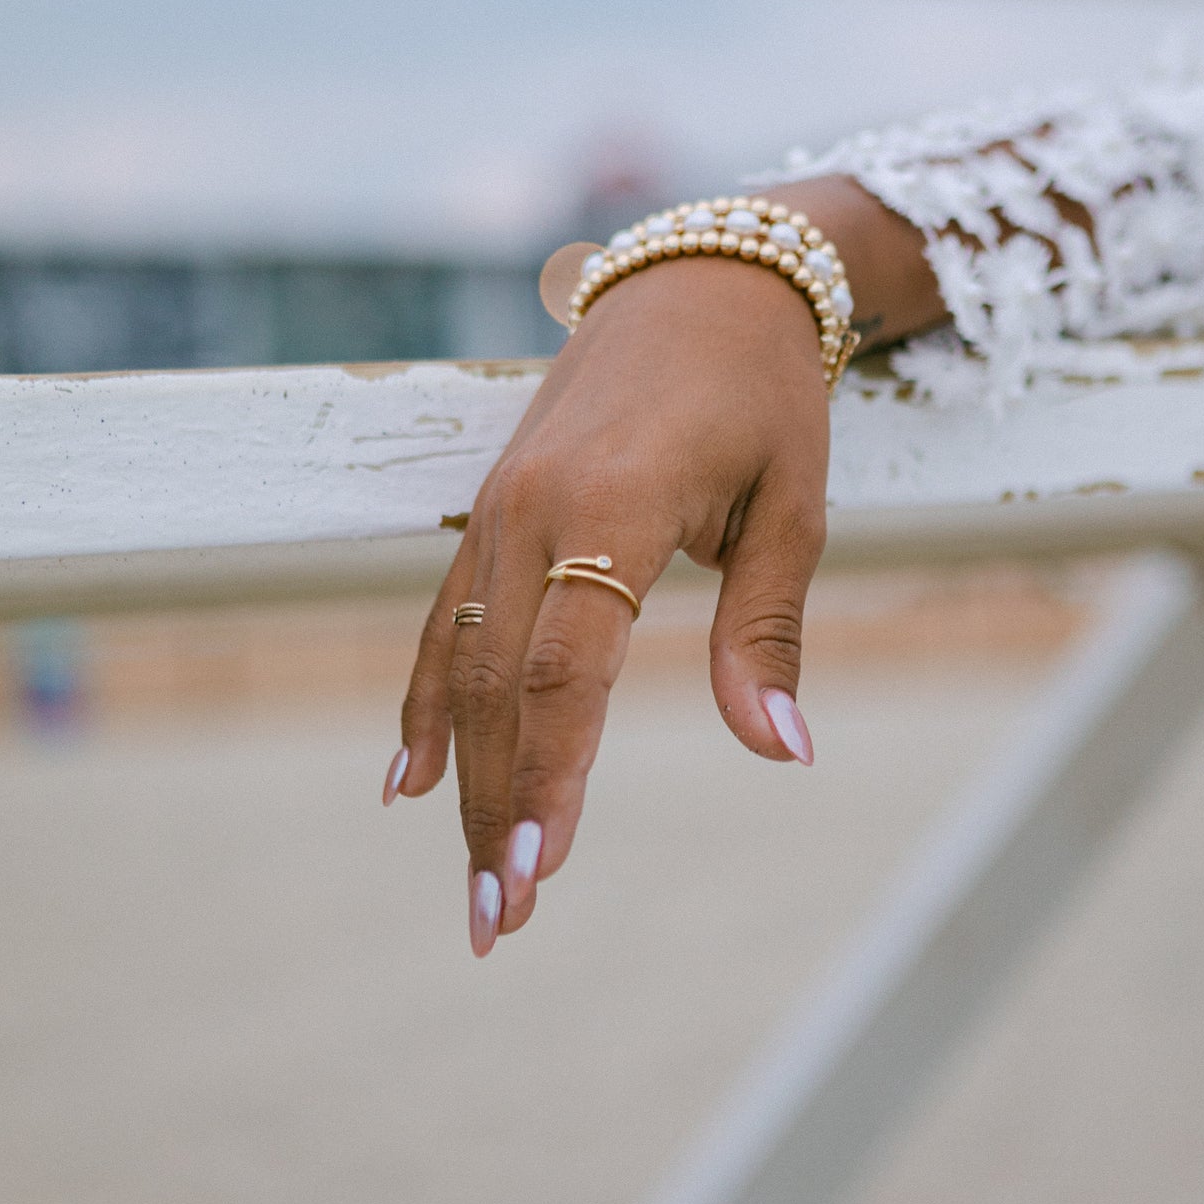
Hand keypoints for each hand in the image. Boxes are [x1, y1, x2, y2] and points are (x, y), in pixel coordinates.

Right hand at [385, 252, 829, 955]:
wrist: (702, 278)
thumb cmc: (765, 392)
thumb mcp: (794, 505)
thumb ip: (767, 630)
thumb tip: (784, 752)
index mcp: (611, 507)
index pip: (565, 673)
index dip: (548, 780)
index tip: (541, 874)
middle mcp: (532, 511)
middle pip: (500, 690)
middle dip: (496, 813)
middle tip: (497, 924)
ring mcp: (499, 509)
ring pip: (462, 667)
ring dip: (463, 781)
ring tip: (472, 881)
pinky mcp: (492, 511)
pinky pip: (445, 621)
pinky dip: (426, 703)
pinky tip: (409, 779)